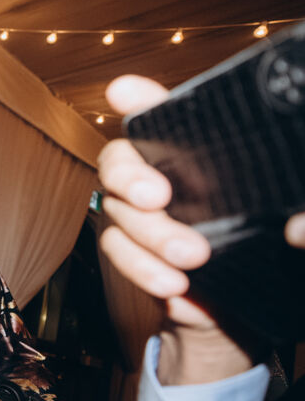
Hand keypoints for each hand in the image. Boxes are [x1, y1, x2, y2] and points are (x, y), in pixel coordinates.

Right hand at [95, 75, 300, 382]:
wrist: (247, 309)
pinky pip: (118, 252)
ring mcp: (139, 212)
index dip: (139, 98)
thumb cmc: (275, 248)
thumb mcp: (294, 218)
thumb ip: (301, 215)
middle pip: (120, 157)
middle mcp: (161, 172)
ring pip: (115, 210)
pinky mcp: (129, 250)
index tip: (124, 91)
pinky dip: (141, 268)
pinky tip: (172, 284)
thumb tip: (297, 228)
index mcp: (201, 150)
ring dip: (150, 234)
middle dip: (129, 174)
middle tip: (158, 197)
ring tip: (192, 257)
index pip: (166, 114)